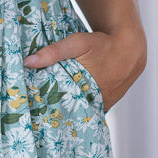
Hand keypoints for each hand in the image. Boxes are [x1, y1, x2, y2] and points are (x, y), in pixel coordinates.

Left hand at [22, 29, 144, 112]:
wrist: (130, 46)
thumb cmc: (102, 44)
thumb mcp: (77, 44)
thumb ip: (53, 52)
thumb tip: (28, 62)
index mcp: (90, 92)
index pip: (65, 109)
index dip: (52, 111)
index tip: (37, 112)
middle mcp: (99, 103)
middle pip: (75, 112)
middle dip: (61, 112)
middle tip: (42, 112)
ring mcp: (106, 104)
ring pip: (85, 110)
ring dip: (73, 109)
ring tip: (55, 110)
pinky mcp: (110, 102)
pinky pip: (93, 107)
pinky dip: (84, 105)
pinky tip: (73, 102)